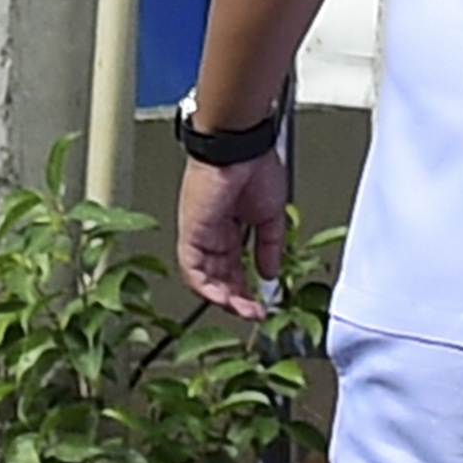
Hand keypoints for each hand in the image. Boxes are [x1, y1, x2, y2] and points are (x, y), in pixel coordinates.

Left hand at [177, 148, 290, 320]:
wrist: (241, 149)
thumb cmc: (255, 169)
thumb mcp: (272, 216)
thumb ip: (270, 246)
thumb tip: (270, 272)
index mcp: (229, 228)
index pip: (234, 267)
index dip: (248, 288)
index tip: (262, 302)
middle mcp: (210, 233)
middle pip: (218, 276)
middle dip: (237, 299)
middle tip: (254, 313)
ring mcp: (198, 234)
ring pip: (204, 278)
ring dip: (225, 299)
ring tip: (244, 311)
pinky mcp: (190, 232)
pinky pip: (192, 269)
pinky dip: (207, 287)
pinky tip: (226, 298)